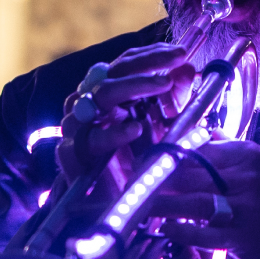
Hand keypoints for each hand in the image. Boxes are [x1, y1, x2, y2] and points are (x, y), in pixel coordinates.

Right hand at [55, 44, 195, 183]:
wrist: (104, 206)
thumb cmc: (131, 162)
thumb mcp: (160, 126)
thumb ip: (172, 98)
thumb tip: (188, 69)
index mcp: (105, 92)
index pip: (126, 62)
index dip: (153, 54)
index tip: (182, 52)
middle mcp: (88, 102)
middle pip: (115, 71)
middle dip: (149, 63)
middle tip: (178, 60)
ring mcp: (76, 125)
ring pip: (103, 94)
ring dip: (135, 85)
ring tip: (164, 84)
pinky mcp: (71, 153)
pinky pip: (93, 138)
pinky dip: (116, 133)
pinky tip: (137, 129)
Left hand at [146, 140, 259, 258]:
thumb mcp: (256, 164)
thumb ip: (225, 147)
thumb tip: (195, 132)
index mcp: (246, 154)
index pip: (197, 150)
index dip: (167, 155)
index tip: (143, 160)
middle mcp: (246, 178)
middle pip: (191, 174)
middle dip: (158, 179)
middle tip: (132, 183)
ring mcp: (245, 208)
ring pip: (195, 201)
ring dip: (164, 204)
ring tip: (141, 205)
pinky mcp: (242, 237)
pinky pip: (207, 234)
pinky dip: (183, 231)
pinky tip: (166, 229)